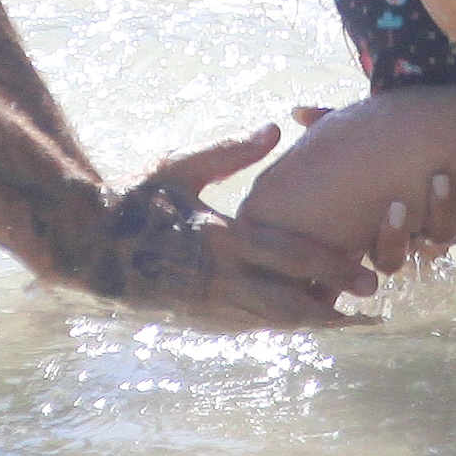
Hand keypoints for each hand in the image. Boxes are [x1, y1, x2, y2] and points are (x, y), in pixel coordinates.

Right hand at [62, 124, 376, 325]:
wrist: (85, 244)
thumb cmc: (132, 198)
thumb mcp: (178, 167)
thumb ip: (228, 151)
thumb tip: (274, 129)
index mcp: (216, 237)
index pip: (286, 256)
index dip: (331, 267)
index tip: (366, 274)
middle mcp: (215, 278)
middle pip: (288, 303)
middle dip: (333, 308)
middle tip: (370, 309)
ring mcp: (205, 304)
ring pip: (271, 322)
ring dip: (312, 323)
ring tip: (348, 322)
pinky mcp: (195, 318)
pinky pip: (247, 326)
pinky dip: (279, 325)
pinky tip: (300, 321)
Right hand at [254, 88, 455, 273]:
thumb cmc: (405, 142)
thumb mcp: (368, 134)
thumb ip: (334, 124)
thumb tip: (298, 112)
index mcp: (383, 225)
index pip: (377, 253)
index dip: (384, 239)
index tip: (387, 209)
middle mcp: (413, 234)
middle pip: (403, 255)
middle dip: (400, 234)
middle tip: (400, 204)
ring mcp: (446, 227)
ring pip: (447, 235)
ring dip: (446, 209)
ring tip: (443, 176)